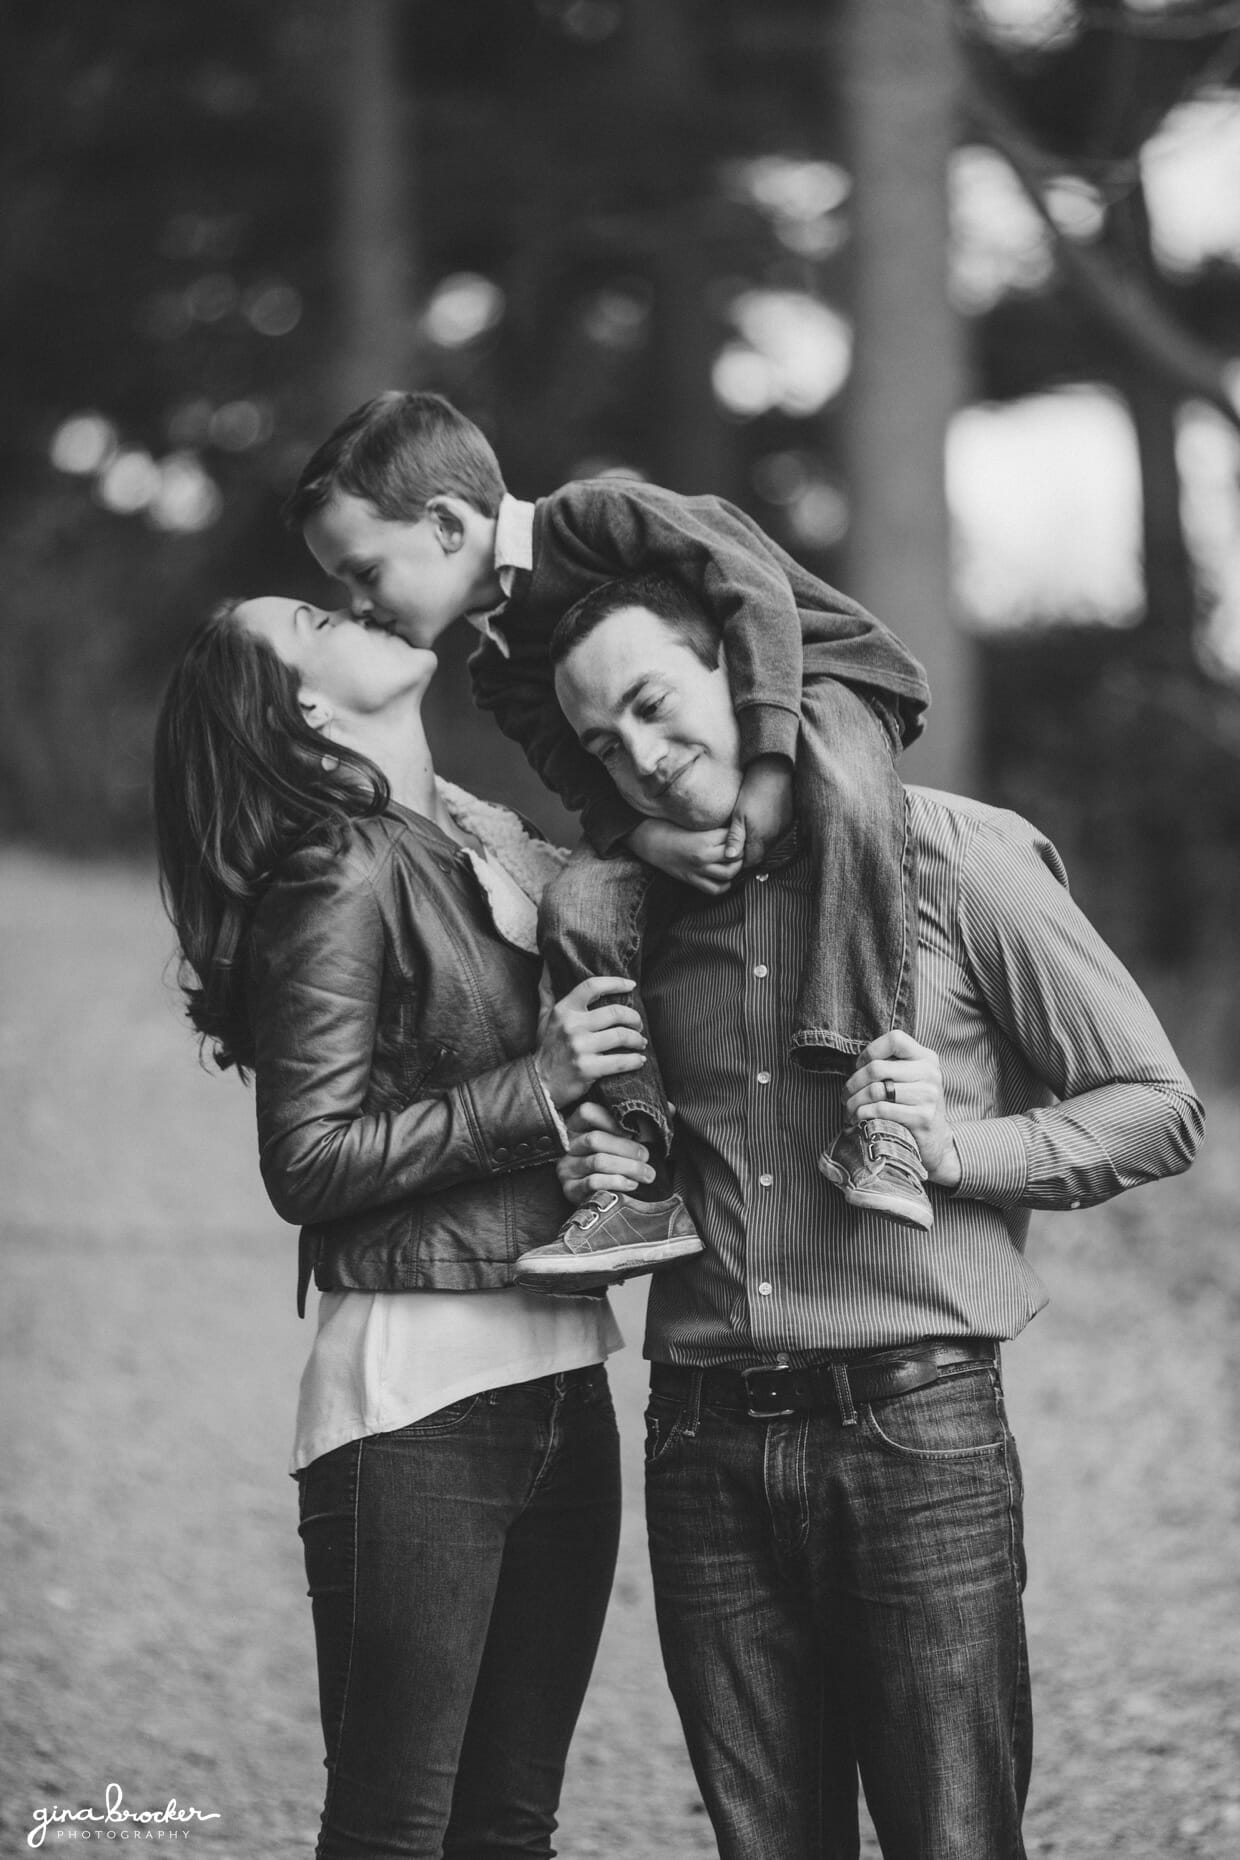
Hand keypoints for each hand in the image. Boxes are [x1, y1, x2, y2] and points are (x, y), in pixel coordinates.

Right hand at [535, 977, 646, 1108]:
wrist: (540, 1083)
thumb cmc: (547, 1047)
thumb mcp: (543, 1017)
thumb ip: (547, 990)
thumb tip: (547, 964)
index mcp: (563, 1010)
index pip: (593, 986)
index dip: (616, 983)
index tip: (631, 985)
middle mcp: (571, 1026)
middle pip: (616, 1012)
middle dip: (634, 1018)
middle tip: (639, 1025)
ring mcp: (580, 1047)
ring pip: (621, 1036)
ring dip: (637, 1039)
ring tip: (640, 1042)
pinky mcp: (588, 1068)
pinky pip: (620, 1061)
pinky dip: (634, 1061)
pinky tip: (639, 1060)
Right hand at [557, 1102, 654, 1203]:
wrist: (604, 1198)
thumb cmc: (618, 1161)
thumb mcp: (629, 1139)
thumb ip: (646, 1123)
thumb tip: (672, 1108)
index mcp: (579, 1125)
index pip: (587, 1111)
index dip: (611, 1119)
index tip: (634, 1130)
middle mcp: (569, 1144)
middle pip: (595, 1139)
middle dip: (627, 1148)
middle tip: (647, 1157)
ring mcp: (566, 1166)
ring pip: (598, 1161)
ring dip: (628, 1168)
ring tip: (646, 1174)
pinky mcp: (569, 1188)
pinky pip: (593, 1182)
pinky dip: (617, 1182)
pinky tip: (631, 1184)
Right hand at [626, 817, 741, 896]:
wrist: (650, 841)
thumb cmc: (670, 828)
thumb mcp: (694, 824)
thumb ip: (713, 828)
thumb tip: (732, 828)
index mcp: (704, 838)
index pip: (732, 837)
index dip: (738, 835)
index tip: (738, 833)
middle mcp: (703, 856)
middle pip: (735, 856)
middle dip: (741, 851)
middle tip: (741, 847)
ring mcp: (698, 870)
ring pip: (729, 873)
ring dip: (736, 868)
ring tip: (735, 861)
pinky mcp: (692, 880)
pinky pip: (715, 889)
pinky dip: (724, 885)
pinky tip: (724, 877)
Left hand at [725, 755, 793, 867]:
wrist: (774, 774)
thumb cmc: (752, 793)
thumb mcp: (738, 815)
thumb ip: (735, 838)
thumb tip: (729, 857)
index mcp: (760, 840)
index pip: (750, 862)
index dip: (740, 861)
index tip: (732, 854)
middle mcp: (774, 840)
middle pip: (760, 856)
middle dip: (749, 854)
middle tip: (737, 844)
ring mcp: (784, 832)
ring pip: (769, 847)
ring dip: (759, 844)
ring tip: (748, 832)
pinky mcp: (789, 823)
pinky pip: (777, 836)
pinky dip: (768, 835)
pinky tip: (760, 824)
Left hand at [844, 1030, 961, 1187]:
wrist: (935, 1141)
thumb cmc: (912, 1105)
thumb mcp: (909, 1079)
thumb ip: (890, 1065)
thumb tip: (856, 1064)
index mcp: (926, 1057)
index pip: (895, 1039)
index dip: (871, 1051)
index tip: (860, 1067)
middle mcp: (930, 1073)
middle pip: (877, 1068)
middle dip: (853, 1083)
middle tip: (845, 1095)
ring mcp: (929, 1095)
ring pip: (875, 1091)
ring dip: (853, 1102)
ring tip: (848, 1109)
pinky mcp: (923, 1117)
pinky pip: (881, 1110)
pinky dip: (862, 1114)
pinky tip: (857, 1120)